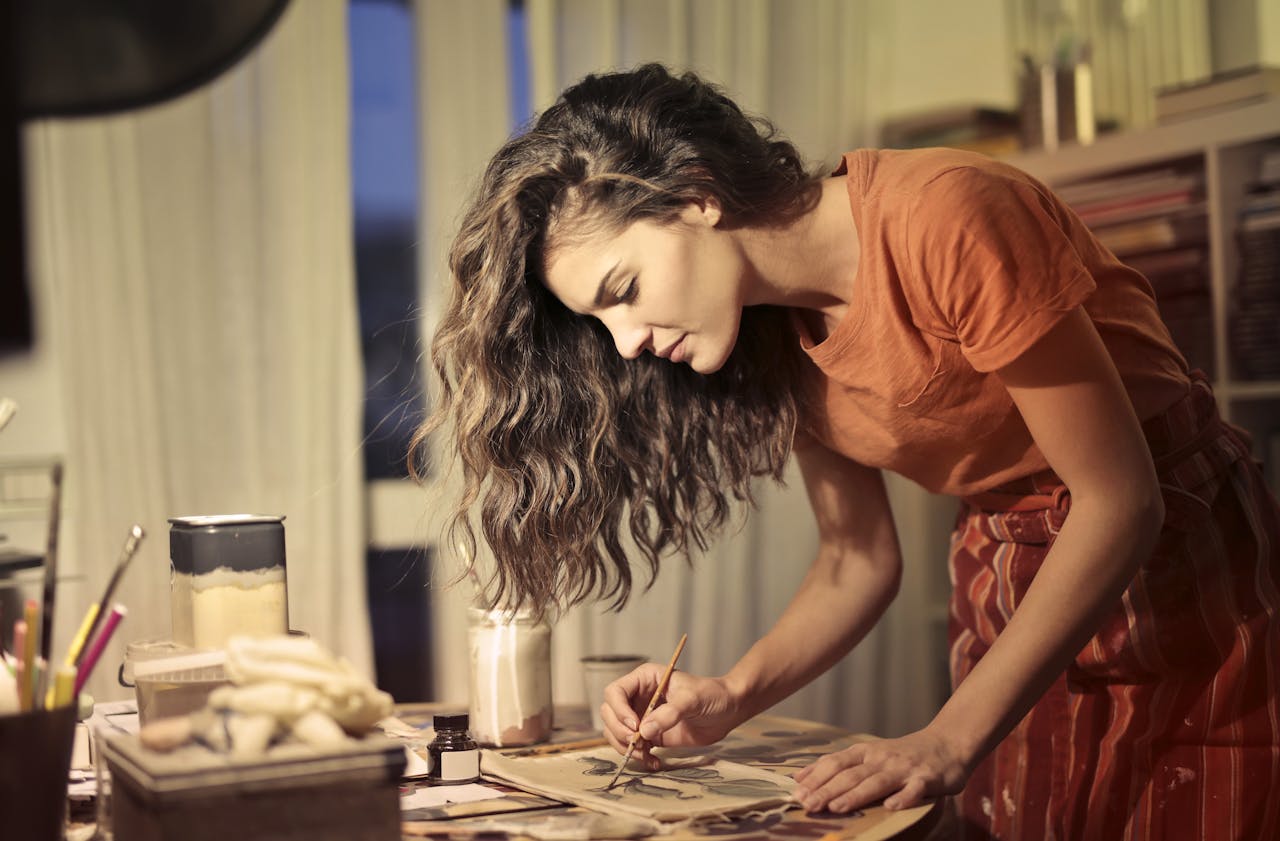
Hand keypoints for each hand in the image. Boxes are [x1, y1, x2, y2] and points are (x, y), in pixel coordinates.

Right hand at [601, 665, 741, 768]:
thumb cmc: (712, 695)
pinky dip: (639, 757)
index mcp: (644, 679)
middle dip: (619, 731)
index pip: (615, 692)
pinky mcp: (651, 735)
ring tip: (647, 755)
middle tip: (638, 743)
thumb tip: (644, 731)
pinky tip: (655, 762)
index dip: (619, 710)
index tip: (635, 726)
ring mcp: (642, 716)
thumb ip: (669, 714)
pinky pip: (633, 747)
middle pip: (609, 713)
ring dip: (626, 747)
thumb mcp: (692, 699)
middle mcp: (638, 697)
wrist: (728, 710)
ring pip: (616, 732)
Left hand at [792, 727, 969, 812]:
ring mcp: (904, 768)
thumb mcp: (868, 754)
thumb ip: (838, 765)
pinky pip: (915, 789)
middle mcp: (881, 758)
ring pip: (877, 782)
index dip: (815, 777)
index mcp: (865, 752)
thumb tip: (801, 777)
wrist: (946, 743)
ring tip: (837, 807)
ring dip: (856, 795)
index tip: (797, 793)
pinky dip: (903, 797)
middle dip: (827, 790)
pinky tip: (891, 806)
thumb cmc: (902, 754)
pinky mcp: (927, 779)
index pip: (835, 763)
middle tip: (809, 805)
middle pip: (850, 775)